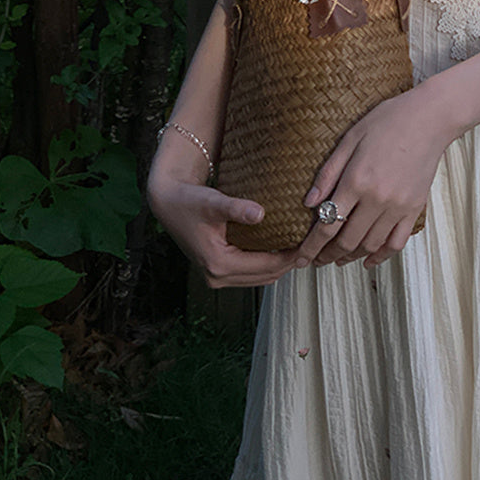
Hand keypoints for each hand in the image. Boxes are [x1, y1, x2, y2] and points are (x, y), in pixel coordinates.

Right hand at [147, 172, 297, 287]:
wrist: (168, 203)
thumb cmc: (190, 201)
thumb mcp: (213, 202)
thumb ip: (237, 208)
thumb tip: (260, 213)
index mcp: (218, 264)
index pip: (266, 266)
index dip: (290, 256)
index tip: (310, 242)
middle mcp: (217, 277)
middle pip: (266, 276)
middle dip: (289, 263)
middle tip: (311, 245)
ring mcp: (216, 277)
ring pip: (260, 278)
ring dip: (279, 265)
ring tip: (300, 246)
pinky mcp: (217, 271)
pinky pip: (250, 273)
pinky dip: (266, 264)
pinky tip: (279, 247)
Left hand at [295, 85, 449, 269]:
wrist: (429, 118)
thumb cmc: (386, 121)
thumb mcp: (349, 139)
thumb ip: (328, 173)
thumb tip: (308, 203)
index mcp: (356, 180)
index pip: (327, 225)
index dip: (311, 247)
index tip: (300, 259)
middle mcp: (377, 199)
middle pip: (346, 240)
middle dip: (326, 255)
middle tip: (315, 260)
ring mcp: (398, 206)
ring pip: (370, 245)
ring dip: (350, 257)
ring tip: (337, 259)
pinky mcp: (415, 208)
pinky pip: (397, 242)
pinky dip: (381, 256)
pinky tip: (369, 260)